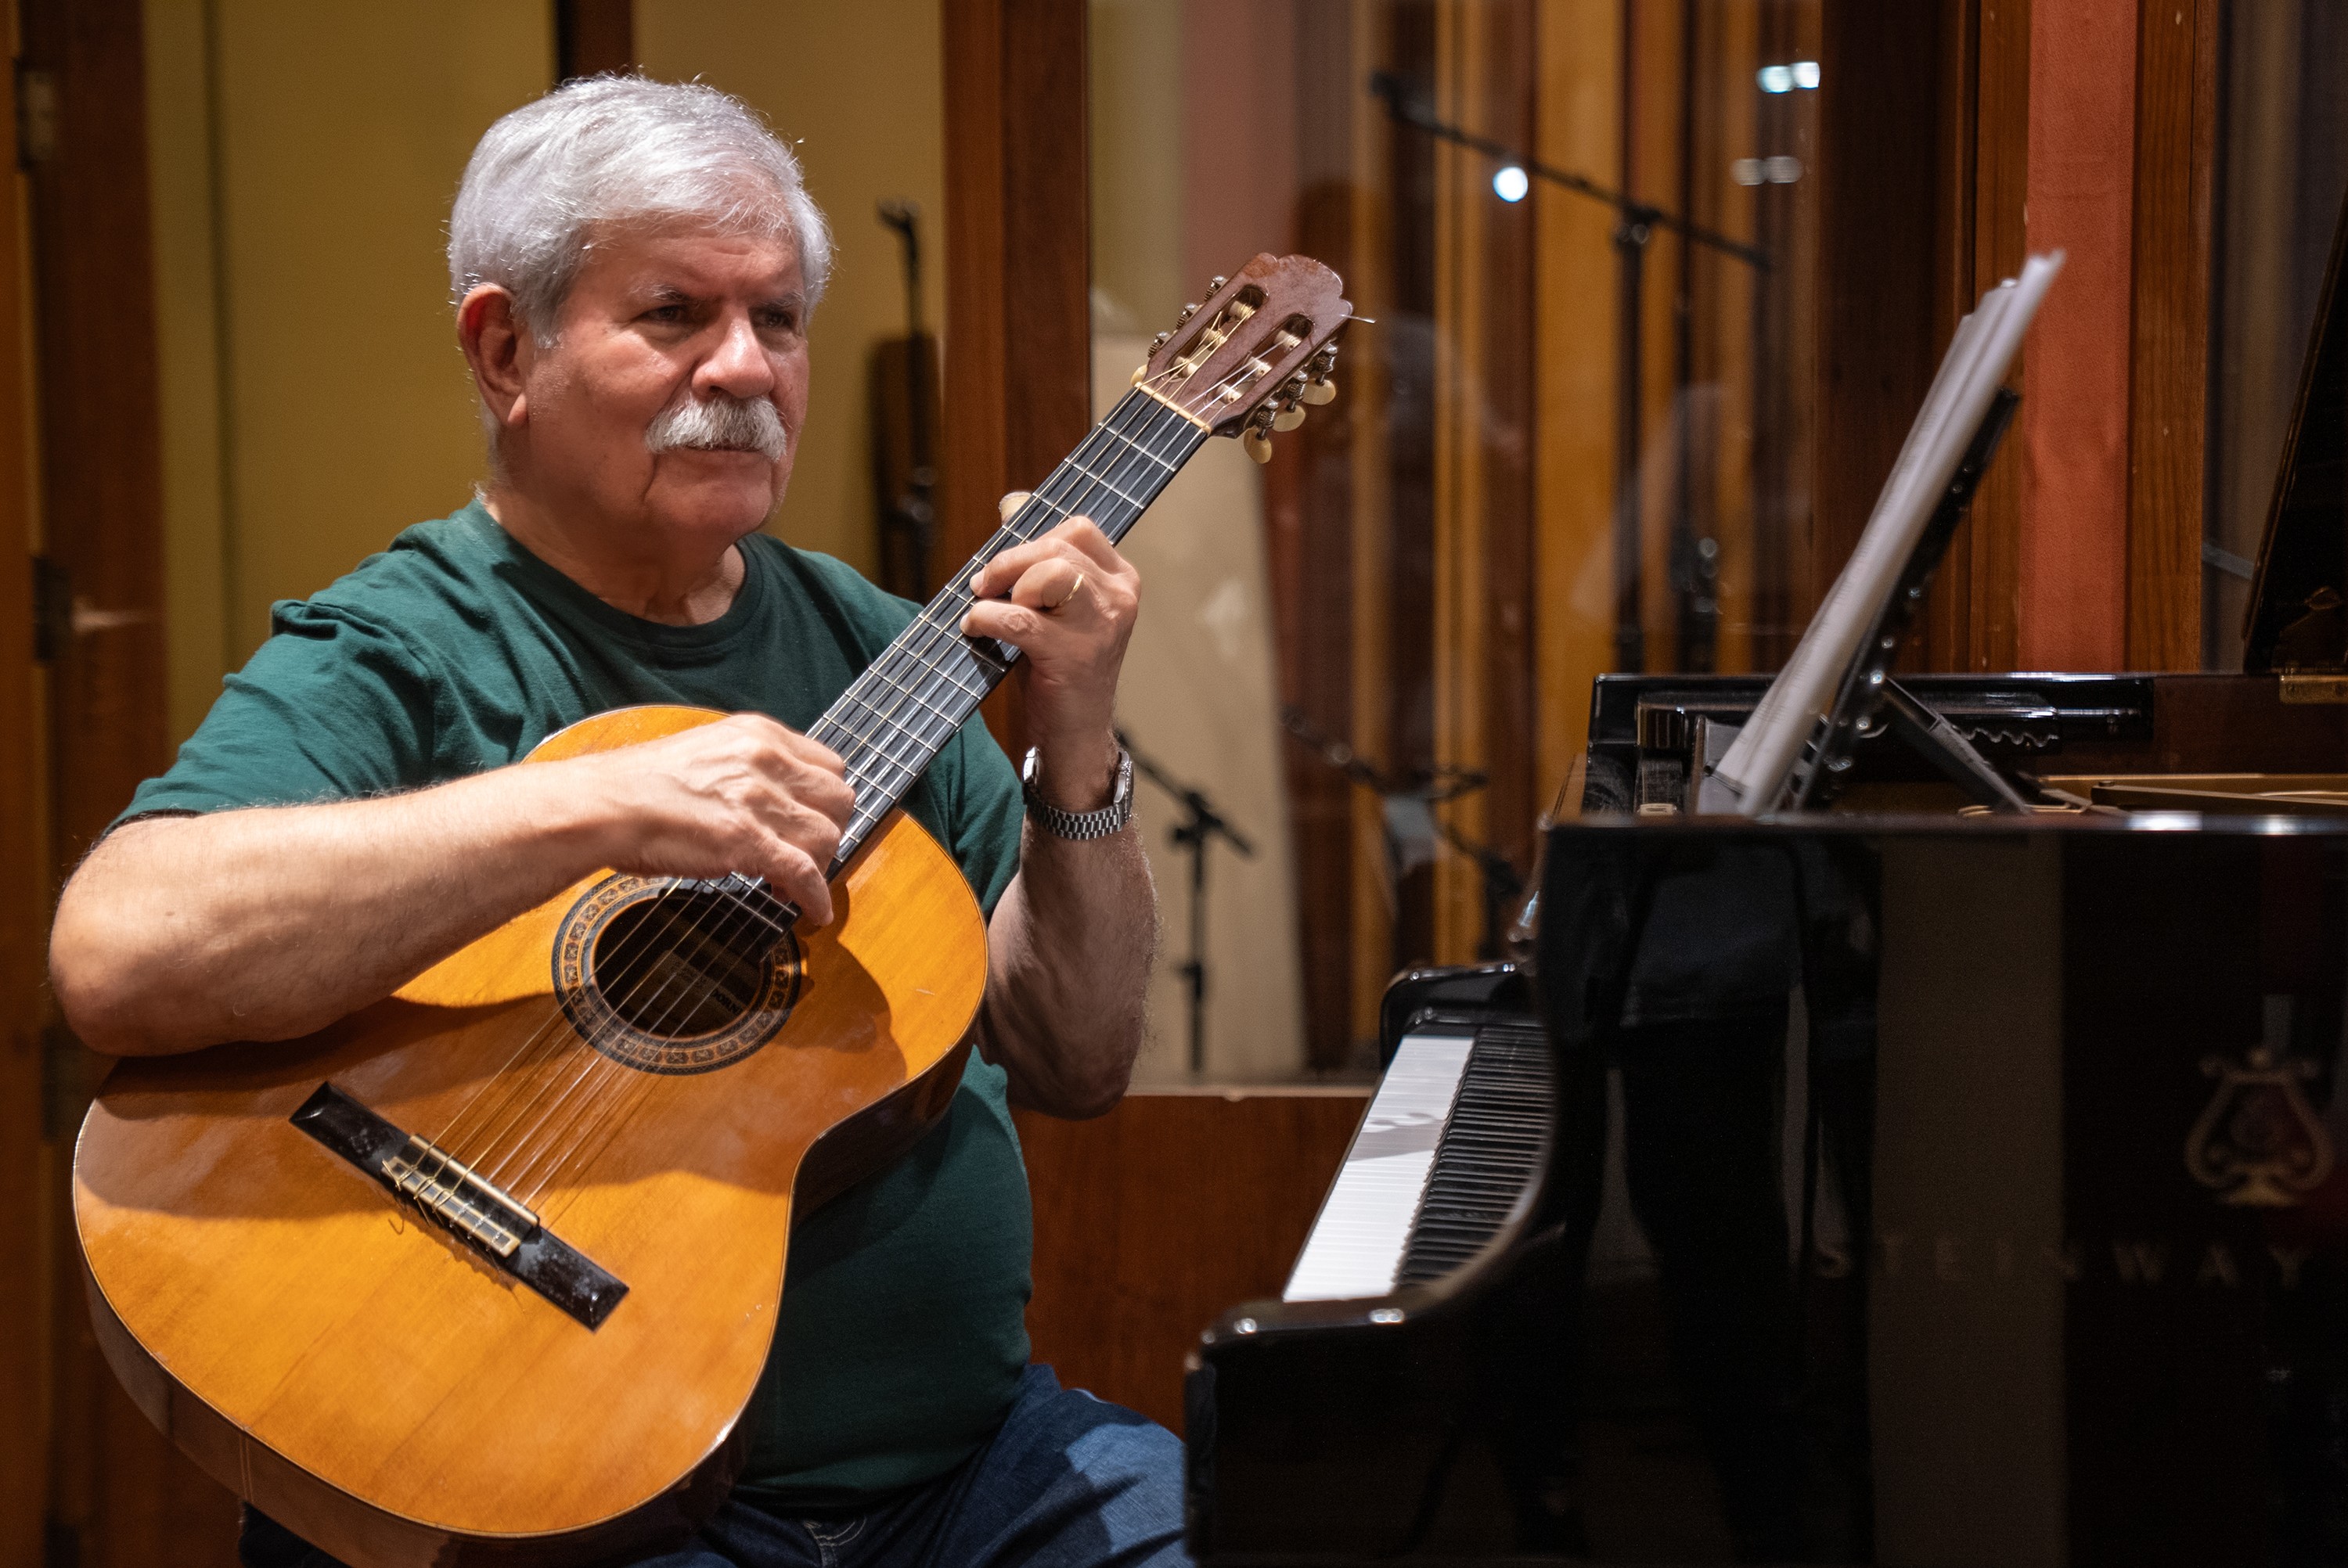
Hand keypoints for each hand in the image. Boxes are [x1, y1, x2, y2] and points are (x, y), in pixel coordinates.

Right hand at [567, 713, 854, 922]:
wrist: (605, 805)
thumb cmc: (641, 786)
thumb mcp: (709, 751)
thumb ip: (748, 766)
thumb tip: (772, 799)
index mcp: (758, 733)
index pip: (828, 764)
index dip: (823, 800)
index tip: (809, 821)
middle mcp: (766, 760)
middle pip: (839, 798)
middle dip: (830, 830)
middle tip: (806, 853)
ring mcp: (759, 800)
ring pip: (827, 836)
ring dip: (819, 865)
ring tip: (792, 883)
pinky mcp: (747, 840)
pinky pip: (805, 872)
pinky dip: (816, 897)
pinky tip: (813, 912)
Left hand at [961, 500, 1140, 808]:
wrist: (1074, 734)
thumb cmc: (1059, 666)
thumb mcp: (1055, 607)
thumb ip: (1038, 558)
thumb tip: (1012, 502)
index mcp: (1121, 581)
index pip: (1079, 530)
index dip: (1033, 537)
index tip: (1007, 564)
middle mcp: (1119, 599)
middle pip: (1058, 547)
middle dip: (1009, 561)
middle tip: (983, 585)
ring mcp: (1101, 626)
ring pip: (1049, 571)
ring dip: (1004, 583)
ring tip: (986, 605)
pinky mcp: (1073, 654)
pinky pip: (1022, 618)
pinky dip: (987, 617)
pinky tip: (974, 627)